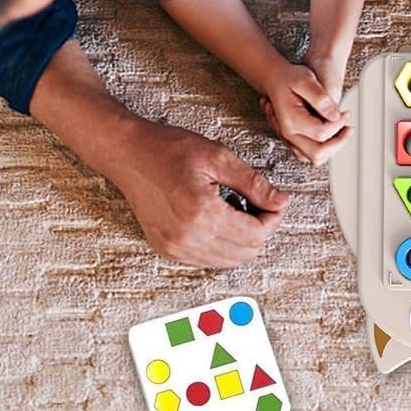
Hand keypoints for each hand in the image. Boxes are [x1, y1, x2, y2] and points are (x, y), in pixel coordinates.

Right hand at [113, 119, 288, 267]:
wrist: (129, 155)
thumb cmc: (170, 149)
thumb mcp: (220, 157)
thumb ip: (254, 184)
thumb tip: (281, 202)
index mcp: (202, 214)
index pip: (256, 234)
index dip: (274, 217)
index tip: (275, 200)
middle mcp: (187, 238)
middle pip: (246, 252)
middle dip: (261, 229)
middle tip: (258, 202)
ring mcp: (174, 248)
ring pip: (229, 261)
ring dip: (243, 239)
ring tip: (238, 208)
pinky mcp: (167, 250)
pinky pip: (208, 260)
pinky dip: (223, 244)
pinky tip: (219, 218)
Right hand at [260, 58, 351, 165]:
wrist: (275, 79)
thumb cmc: (289, 78)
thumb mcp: (305, 80)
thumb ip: (320, 98)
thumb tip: (334, 115)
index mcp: (291, 120)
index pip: (321, 134)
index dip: (338, 124)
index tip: (345, 113)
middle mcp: (288, 134)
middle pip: (317, 153)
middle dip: (338, 142)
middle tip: (348, 128)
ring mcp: (290, 139)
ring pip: (314, 157)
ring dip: (332, 147)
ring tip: (342, 131)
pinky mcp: (294, 140)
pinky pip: (310, 154)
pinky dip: (323, 147)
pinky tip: (332, 133)